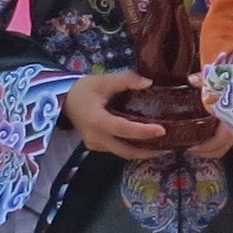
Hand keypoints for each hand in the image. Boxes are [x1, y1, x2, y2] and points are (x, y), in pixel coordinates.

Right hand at [63, 66, 178, 160]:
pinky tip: (145, 142)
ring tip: (162, 146)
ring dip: (142, 151)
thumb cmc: (82, 89)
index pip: (124, 130)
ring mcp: (94, 145)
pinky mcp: (95, 146)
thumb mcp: (103, 80)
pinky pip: (117, 150)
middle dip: (148, 151)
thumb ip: (126, 79)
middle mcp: (96, 138)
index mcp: (97, 121)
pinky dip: (132, 148)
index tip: (162, 130)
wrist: (62, 100)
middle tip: (169, 145)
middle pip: (126, 150)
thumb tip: (148, 83)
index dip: (143, 131)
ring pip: (122, 153)